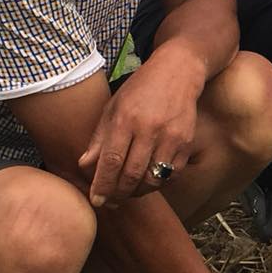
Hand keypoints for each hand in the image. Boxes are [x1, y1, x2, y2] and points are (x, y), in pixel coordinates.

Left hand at [78, 57, 202, 207]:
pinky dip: (158, 183)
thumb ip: (99, 138)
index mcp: (126, 119)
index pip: (112, 161)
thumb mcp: (113, 107)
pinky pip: (171, 174)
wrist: (178, 70)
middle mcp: (150, 129)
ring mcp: (172, 136)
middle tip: (110, 202)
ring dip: (138, 192)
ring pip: (153, 180)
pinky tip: (148, 180)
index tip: (96, 200)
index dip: (102, 185)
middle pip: (131, 175)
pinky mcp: (187, 142)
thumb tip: (84, 166)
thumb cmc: (140, 89)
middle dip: (118, 194)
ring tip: (128, 192)